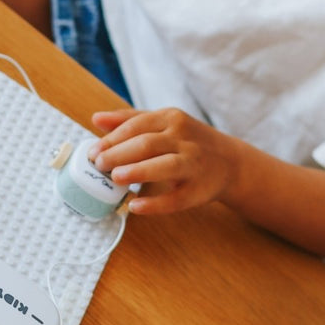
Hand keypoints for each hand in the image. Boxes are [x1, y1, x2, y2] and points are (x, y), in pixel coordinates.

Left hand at [89, 107, 240, 214]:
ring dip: (138, 171)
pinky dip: (154, 204)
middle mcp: (185, 139)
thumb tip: (96, 119)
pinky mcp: (199, 191)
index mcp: (172, 119)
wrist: (230, 163)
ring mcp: (194, 164)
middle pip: (147, 144)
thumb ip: (129, 120)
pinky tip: (135, 206)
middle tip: (99, 165)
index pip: (137, 125)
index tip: (93, 151)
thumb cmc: (188, 142)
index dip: (112, 139)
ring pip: (165, 166)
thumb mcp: (163, 123)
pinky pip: (176, 198)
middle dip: (119, 154)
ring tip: (115, 178)